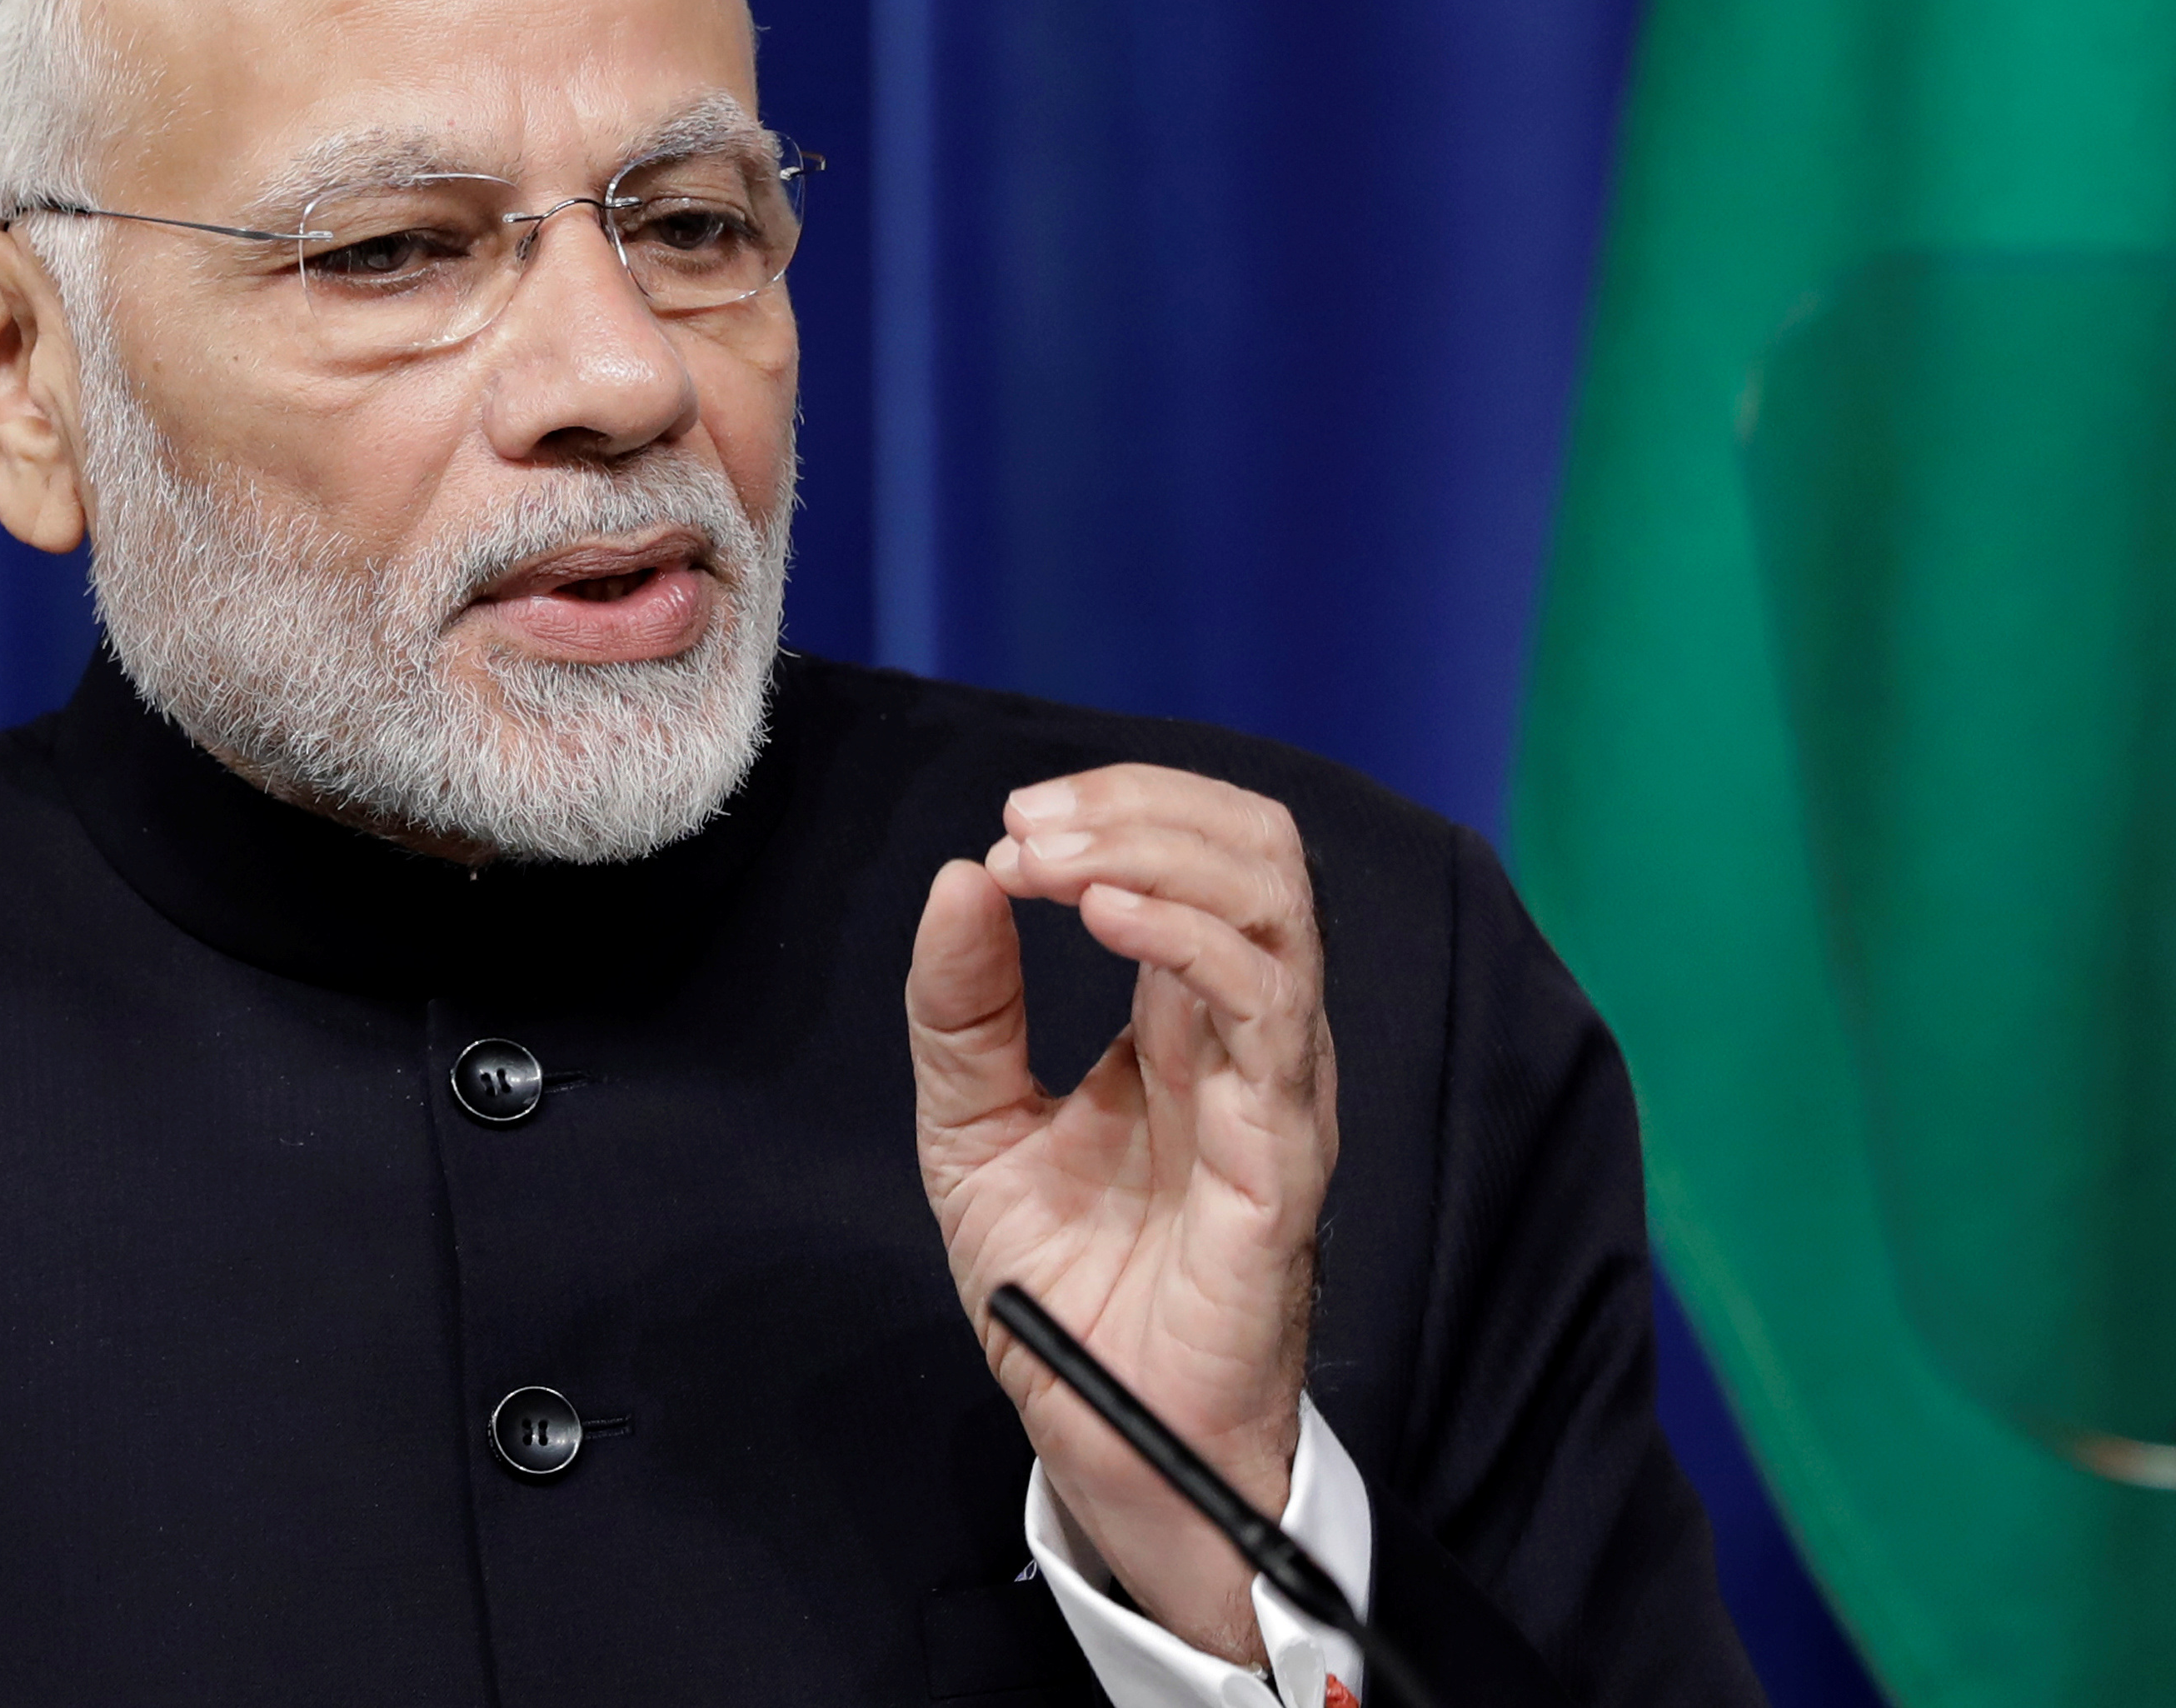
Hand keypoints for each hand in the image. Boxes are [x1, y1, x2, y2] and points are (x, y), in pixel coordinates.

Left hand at [907, 765, 1336, 1663]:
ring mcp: (1274, 1093)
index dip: (1116, 811)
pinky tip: (1106, 920)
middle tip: (1028, 823)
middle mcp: (1246, 1039)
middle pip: (1254, 855)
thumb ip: (963, 1006)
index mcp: (1179, 1020)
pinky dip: (1186, 942)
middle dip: (1140, 807)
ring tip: (1051, 862)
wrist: (1098, 1434)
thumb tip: (961, 874)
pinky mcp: (1281, 1160)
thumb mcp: (971, 1124)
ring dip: (1156, 853)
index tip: (1013, 824)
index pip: (1198, 856)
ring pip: (1275, 910)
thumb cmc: (1061, 1285)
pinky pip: (1267, 1018)